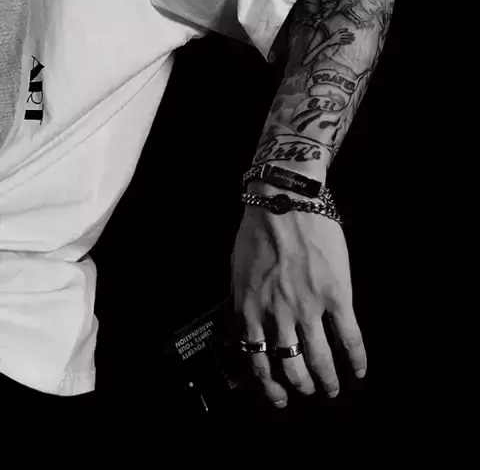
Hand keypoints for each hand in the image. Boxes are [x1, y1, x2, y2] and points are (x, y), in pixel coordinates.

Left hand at [230, 191, 366, 407]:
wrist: (283, 202)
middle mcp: (278, 316)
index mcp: (251, 310)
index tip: (278, 395)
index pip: (258, 360)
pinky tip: (360, 370)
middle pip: (290, 367)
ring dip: (327, 380)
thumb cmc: (258, 232)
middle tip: (308, 391)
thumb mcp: (237, 272)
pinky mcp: (335, 295)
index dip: (269, 385)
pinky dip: (357, 359)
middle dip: (300, 386)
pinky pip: (349, 337)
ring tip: (332, 389)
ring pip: (319, 359)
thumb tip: (247, 328)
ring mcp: (308, 307)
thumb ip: (243, 304)